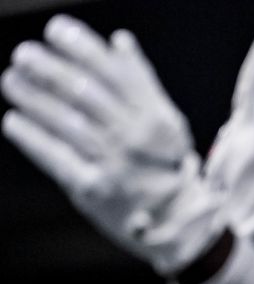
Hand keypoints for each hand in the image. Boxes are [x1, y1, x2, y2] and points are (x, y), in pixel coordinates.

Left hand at [1, 15, 220, 275]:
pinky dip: (31, 136)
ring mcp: (115, 165)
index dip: (81, 47)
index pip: (114, 72)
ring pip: (65, 121)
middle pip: (84, 93)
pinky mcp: (93, 189)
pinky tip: (14, 120)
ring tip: (11, 81)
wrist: (178, 224)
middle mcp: (137, 140)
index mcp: (157, 119)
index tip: (57, 31)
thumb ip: (143, 83)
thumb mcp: (168, 124)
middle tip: (24, 54)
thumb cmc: (167, 168)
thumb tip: (119, 40)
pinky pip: (55, 157)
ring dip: (32, 97)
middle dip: (49, 68)